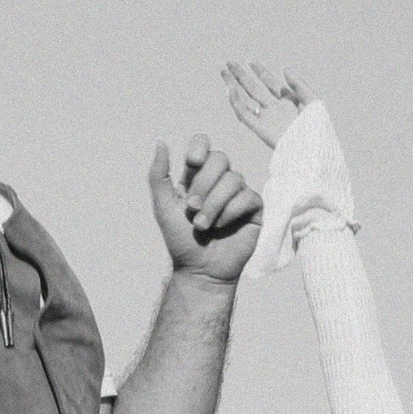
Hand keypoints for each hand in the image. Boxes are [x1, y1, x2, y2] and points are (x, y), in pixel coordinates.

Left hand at [150, 136, 259, 283]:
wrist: (199, 270)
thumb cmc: (181, 240)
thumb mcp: (163, 207)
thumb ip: (159, 176)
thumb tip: (161, 142)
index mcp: (197, 176)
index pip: (203, 145)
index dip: (200, 147)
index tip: (192, 162)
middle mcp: (220, 181)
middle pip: (220, 159)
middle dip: (203, 184)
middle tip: (192, 209)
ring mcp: (239, 194)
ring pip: (233, 179)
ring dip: (213, 205)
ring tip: (203, 226)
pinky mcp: (254, 209)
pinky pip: (247, 197)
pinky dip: (229, 213)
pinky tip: (221, 228)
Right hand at [220, 59, 307, 159]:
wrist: (314, 154)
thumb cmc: (318, 132)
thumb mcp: (314, 103)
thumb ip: (300, 85)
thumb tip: (284, 68)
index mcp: (289, 104)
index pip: (271, 85)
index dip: (261, 72)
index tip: (251, 61)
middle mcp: (275, 111)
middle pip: (255, 90)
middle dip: (242, 76)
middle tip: (229, 63)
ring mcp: (267, 120)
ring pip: (246, 100)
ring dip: (234, 86)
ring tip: (224, 73)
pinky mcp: (260, 130)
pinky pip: (244, 114)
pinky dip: (235, 102)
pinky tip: (230, 89)